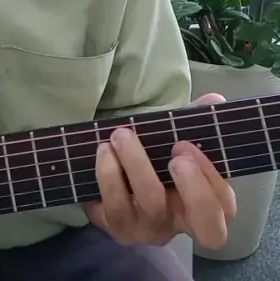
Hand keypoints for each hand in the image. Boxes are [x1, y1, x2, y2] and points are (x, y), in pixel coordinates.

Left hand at [86, 93, 236, 248]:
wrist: (112, 180)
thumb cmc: (153, 161)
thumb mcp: (175, 143)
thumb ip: (197, 122)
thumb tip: (215, 99)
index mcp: (202, 205)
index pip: (224, 207)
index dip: (211, 179)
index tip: (187, 145)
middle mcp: (180, 223)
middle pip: (207, 227)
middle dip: (194, 188)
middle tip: (175, 155)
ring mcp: (148, 228)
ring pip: (151, 205)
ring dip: (137, 164)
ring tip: (121, 135)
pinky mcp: (116, 226)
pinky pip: (114, 207)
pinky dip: (109, 175)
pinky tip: (104, 151)